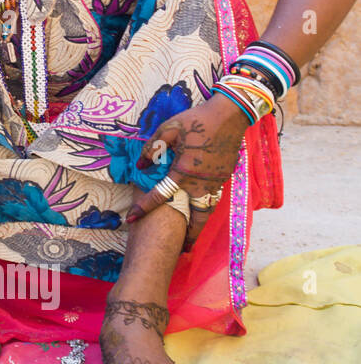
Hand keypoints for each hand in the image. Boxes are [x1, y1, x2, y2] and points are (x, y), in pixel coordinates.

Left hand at [127, 96, 250, 224]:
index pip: (160, 195)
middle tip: (181, 249)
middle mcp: (202, 181)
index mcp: (184, 171)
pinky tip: (201, 211)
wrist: (232, 114)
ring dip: (201, 224)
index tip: (131, 219)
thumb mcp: (169, 128)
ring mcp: (217, 181)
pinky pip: (214, 198)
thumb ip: (152, 148)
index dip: (143, 207)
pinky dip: (208, 208)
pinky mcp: (225, 176)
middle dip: (189, 235)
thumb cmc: (197, 119)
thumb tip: (141, 165)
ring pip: (209, 210)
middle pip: (197, 217)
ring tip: (192, 236)